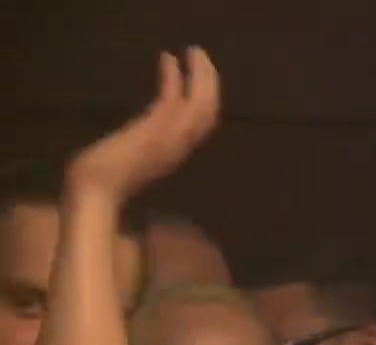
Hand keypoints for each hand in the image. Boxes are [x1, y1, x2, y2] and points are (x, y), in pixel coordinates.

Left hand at [65, 49, 220, 204]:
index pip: (204, 122)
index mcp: (177, 152)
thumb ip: (146, 145)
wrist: (96, 192)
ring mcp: (170, 138)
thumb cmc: (106, 184)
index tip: (200, 74)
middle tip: (201, 56)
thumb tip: (146, 132)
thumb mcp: (133, 160)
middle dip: (209, 81)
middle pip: (210, 110)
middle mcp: (180, 145)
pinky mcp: (154, 129)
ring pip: (200, 103)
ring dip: (199, 74)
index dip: (206, 96)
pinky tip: (166, 59)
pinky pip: (172, 98)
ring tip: (193, 51)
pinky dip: (172, 76)